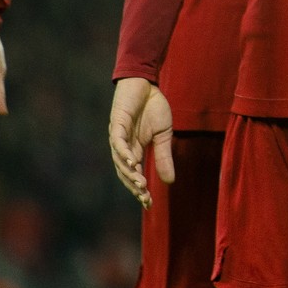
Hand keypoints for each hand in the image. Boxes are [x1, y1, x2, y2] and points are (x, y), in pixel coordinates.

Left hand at [107, 77, 174, 207]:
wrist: (146, 83)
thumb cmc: (153, 107)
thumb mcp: (164, 135)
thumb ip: (164, 156)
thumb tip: (170, 182)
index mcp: (134, 150)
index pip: (134, 175)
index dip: (140, 190)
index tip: (149, 204)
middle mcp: (123, 147)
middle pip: (124, 173)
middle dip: (134, 187)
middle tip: (145, 199)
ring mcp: (118, 136)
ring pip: (120, 161)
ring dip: (129, 173)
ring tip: (141, 185)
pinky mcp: (117, 124)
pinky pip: (118, 142)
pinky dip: (124, 153)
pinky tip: (132, 162)